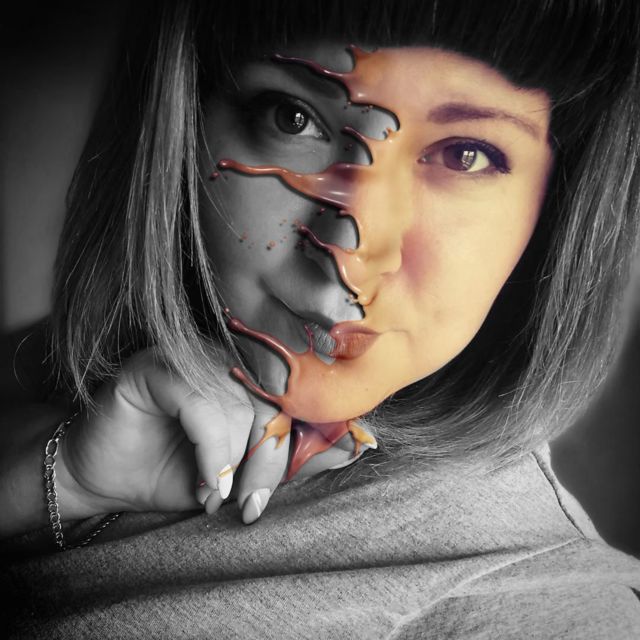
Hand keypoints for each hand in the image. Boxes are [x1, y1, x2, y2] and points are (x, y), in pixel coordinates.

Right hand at [55, 349, 364, 523]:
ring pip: (240, 404)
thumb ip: (292, 456)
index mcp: (248, 375)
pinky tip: (203, 481)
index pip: (293, 399)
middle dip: (267, 461)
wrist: (104, 479)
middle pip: (273, 401)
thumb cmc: (173, 472)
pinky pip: (202, 403)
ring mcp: (190, 356)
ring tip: (214, 495)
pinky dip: (210, 449)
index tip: (272, 495)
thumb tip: (357, 447)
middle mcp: (223, 358)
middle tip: (250, 505)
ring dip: (233, 461)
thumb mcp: (240, 472)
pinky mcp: (157, 366)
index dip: (292, 447)